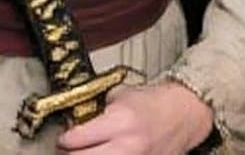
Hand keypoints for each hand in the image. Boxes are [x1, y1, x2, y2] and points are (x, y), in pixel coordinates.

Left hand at [57, 83, 213, 152]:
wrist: (182, 115)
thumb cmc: (151, 102)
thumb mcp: (119, 96)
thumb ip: (97, 110)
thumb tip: (74, 123)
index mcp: (119, 121)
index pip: (78, 139)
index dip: (64, 140)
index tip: (62, 139)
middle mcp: (127, 146)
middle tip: (64, 151)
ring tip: (81, 154)